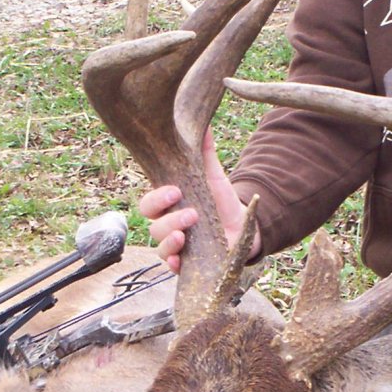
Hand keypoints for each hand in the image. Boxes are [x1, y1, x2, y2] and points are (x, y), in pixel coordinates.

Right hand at [137, 128, 256, 272]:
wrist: (243, 228)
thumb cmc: (220, 201)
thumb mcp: (213, 177)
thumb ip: (205, 153)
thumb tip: (203, 125)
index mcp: (168, 205)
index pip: (149, 204)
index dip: (157, 198)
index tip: (176, 191)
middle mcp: (167, 225)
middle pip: (152, 225)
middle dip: (167, 219)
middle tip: (190, 213)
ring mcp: (175, 245)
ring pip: (160, 245)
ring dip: (170, 239)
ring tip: (187, 233)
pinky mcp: (186, 262)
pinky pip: (171, 266)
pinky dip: (173, 262)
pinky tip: (179, 258)